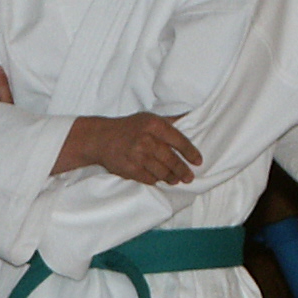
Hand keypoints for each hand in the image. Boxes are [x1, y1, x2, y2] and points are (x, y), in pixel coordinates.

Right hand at [58, 112, 200, 185]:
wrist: (100, 139)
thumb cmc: (128, 127)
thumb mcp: (148, 118)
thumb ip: (170, 121)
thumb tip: (193, 117)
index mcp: (154, 125)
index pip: (179, 140)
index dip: (190, 152)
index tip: (198, 161)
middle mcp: (146, 140)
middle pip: (171, 160)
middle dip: (182, 170)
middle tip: (189, 177)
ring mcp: (137, 156)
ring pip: (161, 172)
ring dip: (171, 178)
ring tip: (176, 180)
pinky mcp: (129, 169)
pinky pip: (148, 178)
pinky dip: (155, 180)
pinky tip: (159, 179)